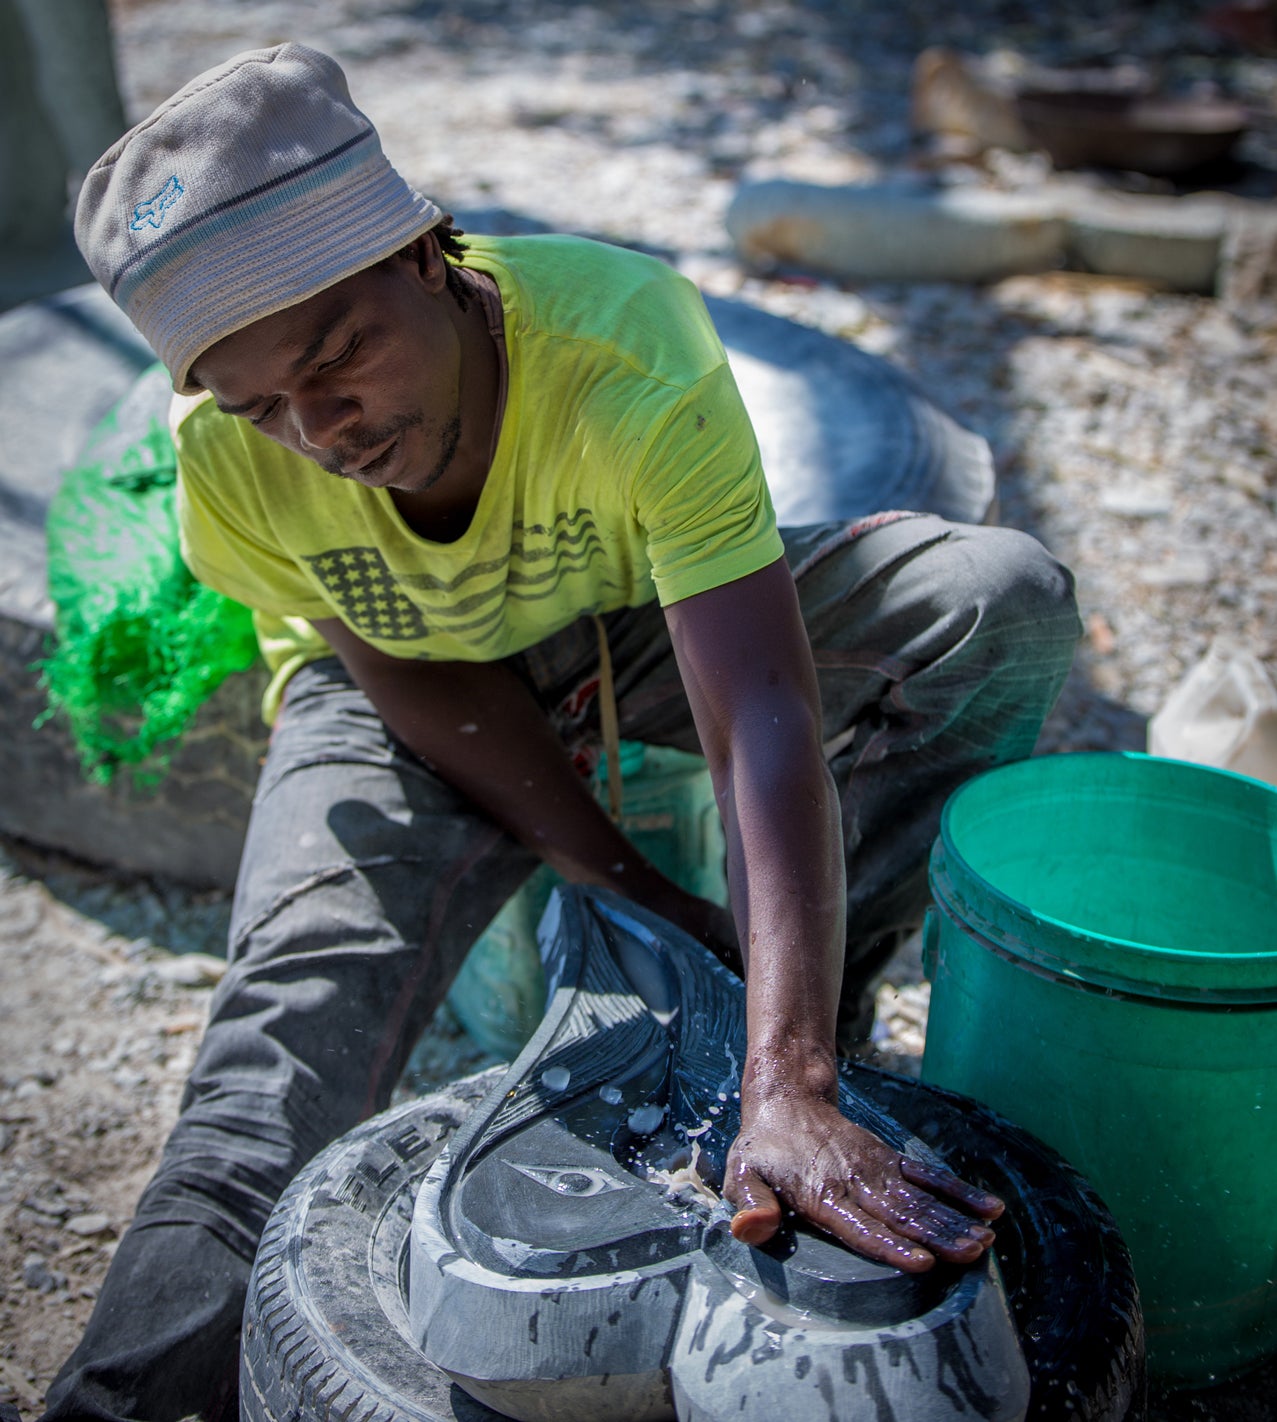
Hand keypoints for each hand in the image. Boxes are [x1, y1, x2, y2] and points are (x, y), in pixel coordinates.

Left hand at [724, 1091, 1003, 1272]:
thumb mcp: (742, 1175)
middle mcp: (855, 1180)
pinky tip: (988, 1209)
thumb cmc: (763, 1150)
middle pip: (900, 1213)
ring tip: (986, 1241)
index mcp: (820, 1192)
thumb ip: (751, 1204)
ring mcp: (877, 1168)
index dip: (890, 1244)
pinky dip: (957, 1191)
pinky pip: (927, 1177)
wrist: (786, 1099)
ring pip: (920, 1198)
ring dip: (954, 1220)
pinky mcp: (889, 1160)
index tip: (922, 1262)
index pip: (858, 1224)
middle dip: (937, 1235)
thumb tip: (750, 1229)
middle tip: (972, 1253)